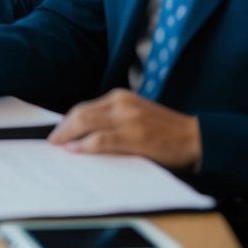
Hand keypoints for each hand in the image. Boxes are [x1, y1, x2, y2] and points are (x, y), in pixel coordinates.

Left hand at [47, 89, 201, 170]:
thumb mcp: (135, 115)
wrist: (194, 137)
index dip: (68, 120)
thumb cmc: (164, 130)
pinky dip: (85, 145)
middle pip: (81, 113)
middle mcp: (121, 103)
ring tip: (59, 145)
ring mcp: (127, 119)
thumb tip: (84, 133)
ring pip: (87, 123)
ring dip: (69, 135)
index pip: (85, 107)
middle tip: (53, 140)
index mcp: (121, 97)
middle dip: (63, 128)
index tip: (59, 131)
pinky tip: (76, 150)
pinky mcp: (134, 136)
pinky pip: (102, 139)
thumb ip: (113, 119)